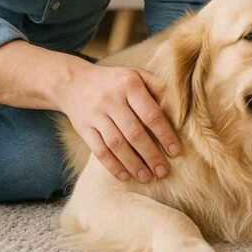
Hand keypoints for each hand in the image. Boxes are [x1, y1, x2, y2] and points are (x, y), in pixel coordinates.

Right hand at [56, 61, 180, 182]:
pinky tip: (125, 175)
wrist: (73, 82)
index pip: (151, 114)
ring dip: (133, 163)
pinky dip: (112, 165)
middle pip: (134, 132)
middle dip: (151, 154)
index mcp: (129, 85)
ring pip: (116, 144)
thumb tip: (178, 108)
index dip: (164, 134)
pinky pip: (99, 150)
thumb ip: (156, 87)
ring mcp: (95, 115)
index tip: (175, 151)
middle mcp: (111, 100)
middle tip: (163, 171)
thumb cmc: (114, 81)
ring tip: (147, 177)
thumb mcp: (136, 75)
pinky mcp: (83, 128)